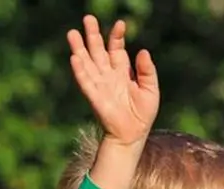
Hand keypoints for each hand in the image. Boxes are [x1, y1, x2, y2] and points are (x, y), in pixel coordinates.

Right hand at [67, 15, 158, 145]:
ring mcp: (99, 84)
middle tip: (88, 18)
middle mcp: (108, 74)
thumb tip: (143, 51)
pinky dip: (80, 70)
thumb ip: (147, 72)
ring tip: (72, 33)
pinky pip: (85, 81)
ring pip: (87, 62)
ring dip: (79, 48)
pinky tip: (75, 58)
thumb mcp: (150, 90)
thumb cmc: (143, 113)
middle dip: (93, 35)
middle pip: (98, 50)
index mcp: (122, 71)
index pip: (117, 48)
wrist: (133, 134)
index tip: (121, 24)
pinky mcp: (94, 96)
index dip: (117, 36)